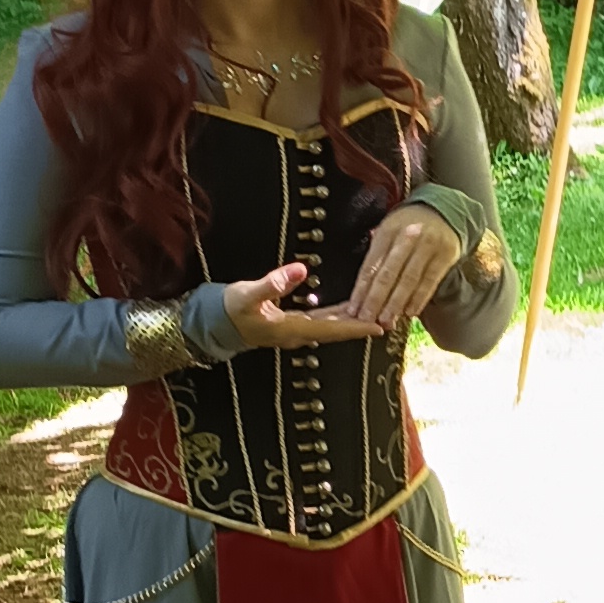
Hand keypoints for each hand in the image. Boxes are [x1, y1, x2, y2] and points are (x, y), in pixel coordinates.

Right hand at [221, 261, 367, 348]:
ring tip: (376, 312)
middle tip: (389, 317)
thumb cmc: (230, 309)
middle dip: (362, 324)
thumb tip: (300, 269)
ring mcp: (296, 330)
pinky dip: (339, 316)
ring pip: (332, 326)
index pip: (332, 329)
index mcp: (292, 329)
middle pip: (338, 330)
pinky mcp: (292, 324)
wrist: (214, 324)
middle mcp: (298, 333)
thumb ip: (273, 283)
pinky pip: (323, 321)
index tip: (379, 326)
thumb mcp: (248, 294)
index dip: (356, 327)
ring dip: (353, 320)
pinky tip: (349, 308)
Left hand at [345, 202, 462, 334]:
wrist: (442, 210)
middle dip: (376, 300)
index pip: (371, 265)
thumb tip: (361, 292)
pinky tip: (409, 312)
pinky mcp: (445, 255)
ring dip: (396, 304)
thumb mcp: (388, 231)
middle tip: (367, 320)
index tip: (354, 310)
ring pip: (408, 280)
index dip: (361, 290)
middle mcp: (407, 237)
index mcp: (387, 231)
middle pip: (388, 274)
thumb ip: (377, 256)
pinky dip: (418, 299)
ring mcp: (428, 246)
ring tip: (387, 321)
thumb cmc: (408, 226)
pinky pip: (429, 281)